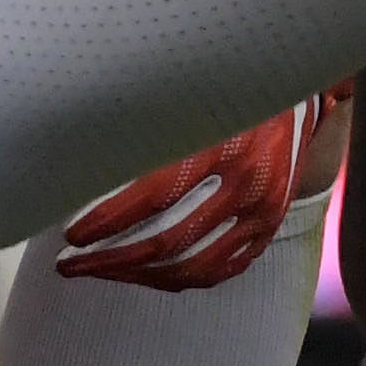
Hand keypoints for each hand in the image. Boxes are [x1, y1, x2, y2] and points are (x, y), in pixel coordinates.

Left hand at [54, 99, 324, 290]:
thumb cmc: (224, 87)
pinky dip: (182, 279)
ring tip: (100, 271)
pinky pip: (224, 269)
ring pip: (194, 266)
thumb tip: (81, 158)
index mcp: (220, 144)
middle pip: (168, 242)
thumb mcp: (186, 96)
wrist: (295, 91)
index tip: (72, 233)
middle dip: (111, 260)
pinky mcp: (270, 226)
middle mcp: (246, 183)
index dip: (108, 222)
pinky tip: (149, 276)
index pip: (153, 198)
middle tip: (70, 263)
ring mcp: (263, 210)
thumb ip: (143, 128)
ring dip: (139, 276)